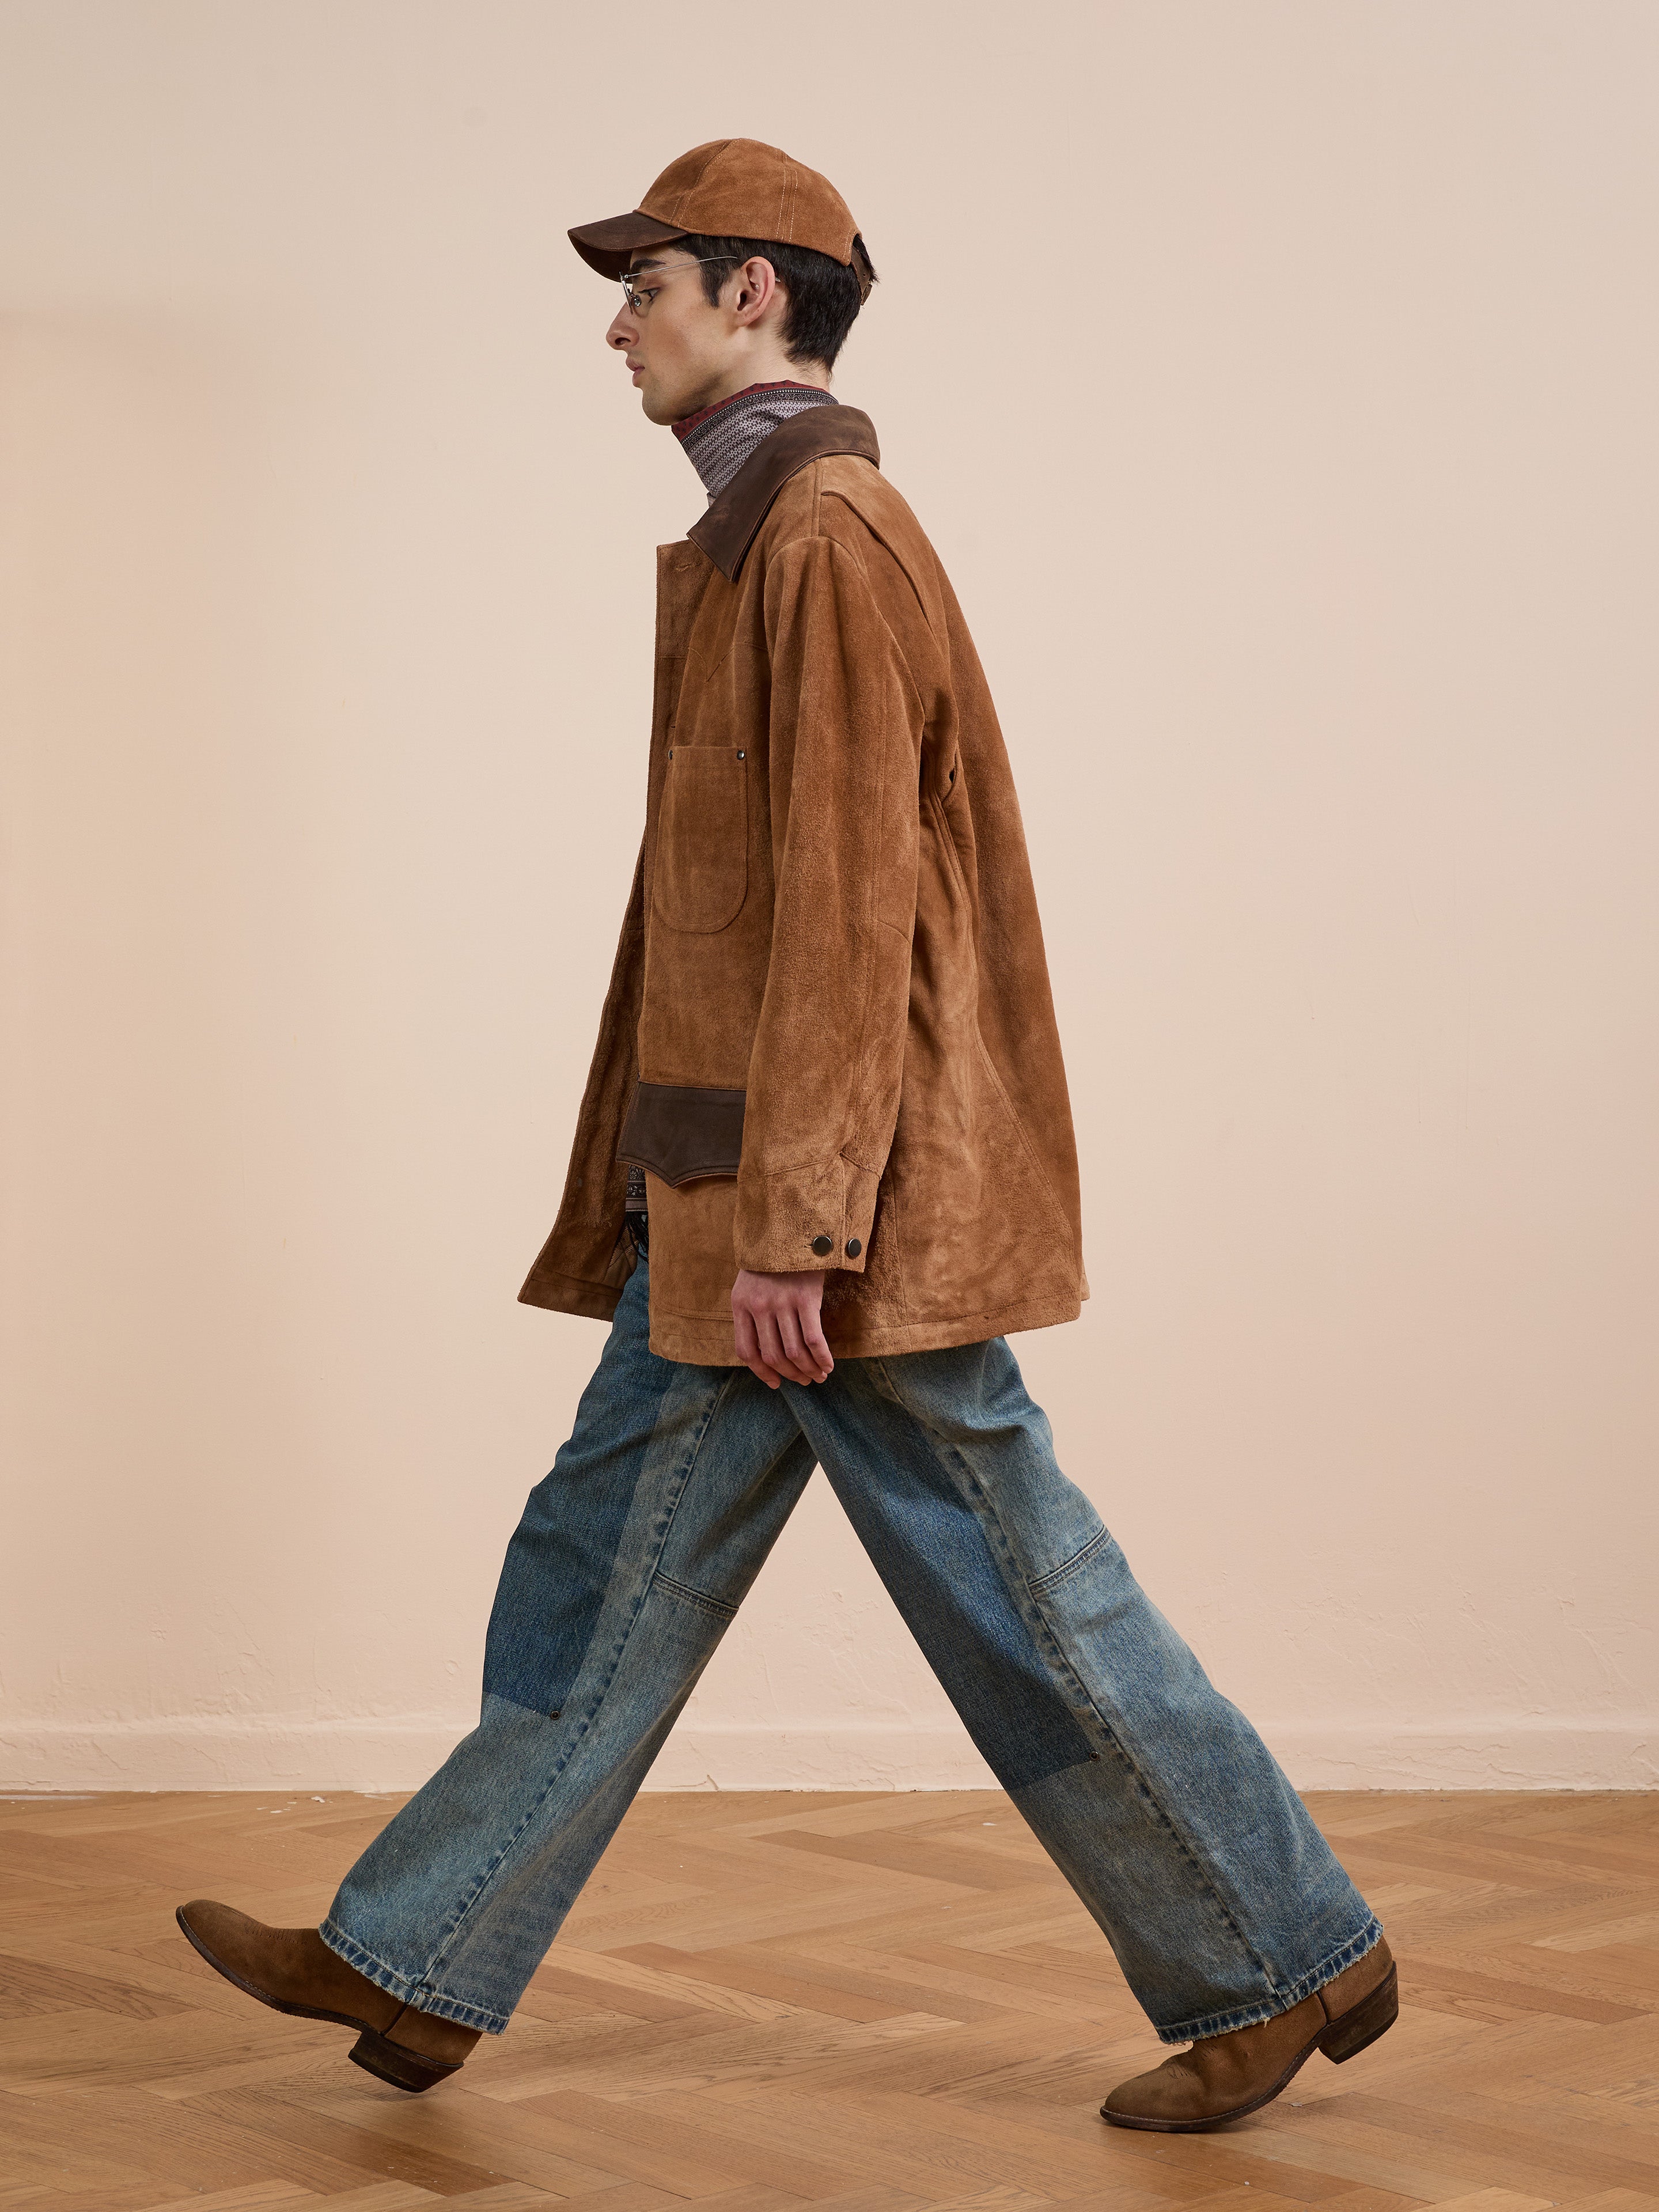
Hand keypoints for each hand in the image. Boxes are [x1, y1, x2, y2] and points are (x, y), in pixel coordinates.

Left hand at [731, 1267, 834, 1387]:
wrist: (790, 1231)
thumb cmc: (771, 1262)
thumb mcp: (749, 1286)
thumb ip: (751, 1314)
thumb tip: (764, 1352)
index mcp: (740, 1305)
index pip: (746, 1351)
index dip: (761, 1372)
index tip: (776, 1383)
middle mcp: (759, 1307)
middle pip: (773, 1355)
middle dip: (790, 1374)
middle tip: (804, 1381)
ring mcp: (782, 1303)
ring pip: (794, 1351)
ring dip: (807, 1370)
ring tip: (818, 1376)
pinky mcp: (806, 1299)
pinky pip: (813, 1339)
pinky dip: (821, 1357)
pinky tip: (828, 1366)